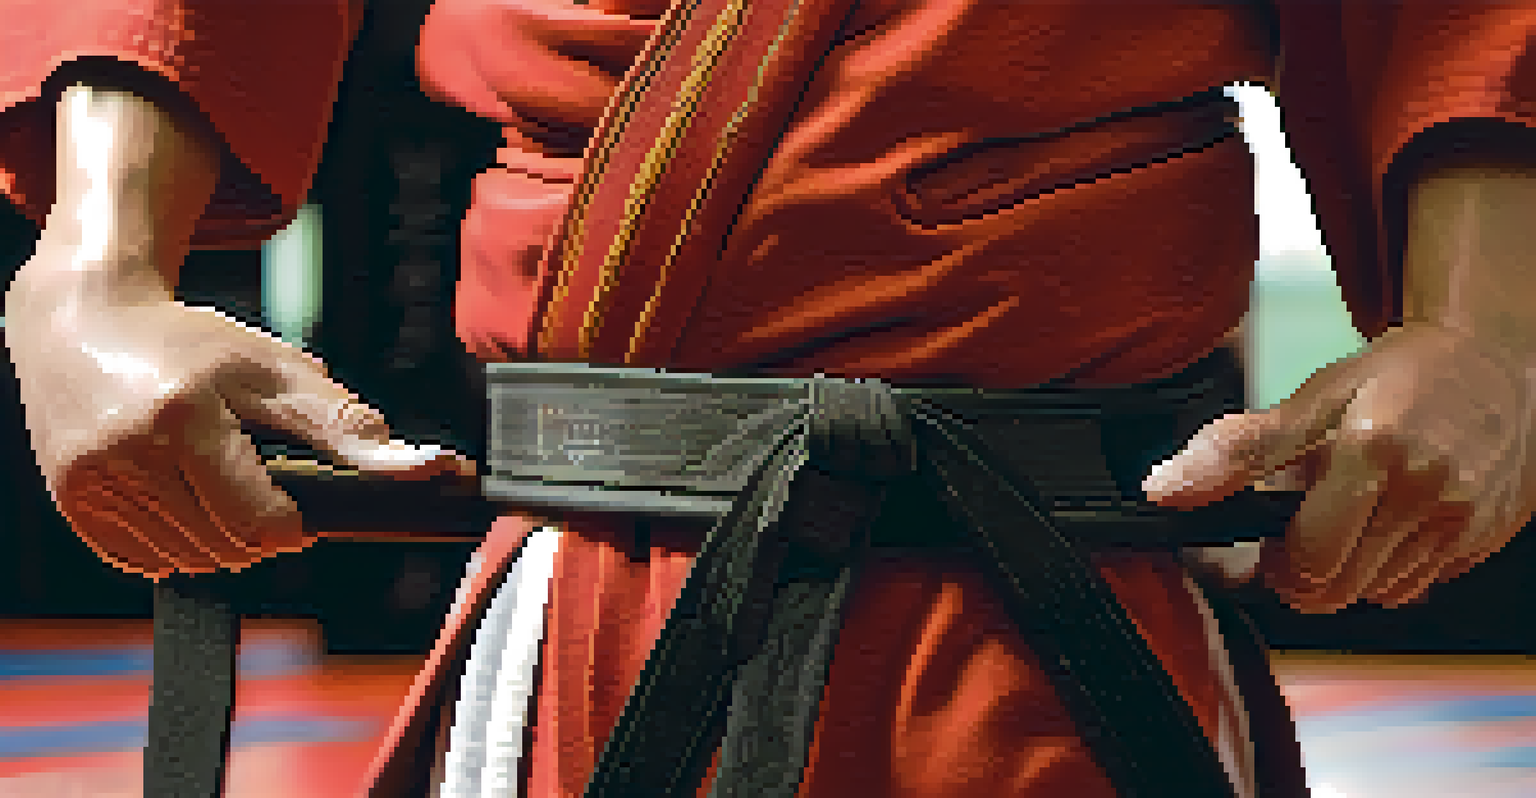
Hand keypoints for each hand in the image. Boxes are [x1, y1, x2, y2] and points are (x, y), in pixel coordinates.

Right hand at [5, 257, 473, 579]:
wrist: (81, 323)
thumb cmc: (190, 344)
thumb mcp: (274, 369)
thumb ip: (342, 424)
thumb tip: (419, 465)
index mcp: (182, 417)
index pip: (261, 524)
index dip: (294, 524)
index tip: (298, 502)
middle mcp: (126, 453)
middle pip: (227, 550)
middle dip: (259, 530)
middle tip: (257, 482)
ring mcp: (89, 483)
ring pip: (187, 562)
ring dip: (219, 540)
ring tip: (217, 482)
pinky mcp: (69, 503)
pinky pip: (144, 560)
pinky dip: (175, 543)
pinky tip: (178, 495)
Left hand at [1143, 322, 1535, 612]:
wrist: (1497, 359)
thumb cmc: (1398, 377)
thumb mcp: (1311, 397)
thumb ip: (1239, 449)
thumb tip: (1163, 489)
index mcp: (1374, 452)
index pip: (1306, 560)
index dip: (1273, 560)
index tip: (1266, 539)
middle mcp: (1427, 492)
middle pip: (1338, 591)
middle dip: (1305, 574)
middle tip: (1300, 532)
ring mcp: (1463, 520)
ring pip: (1378, 594)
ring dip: (1349, 570)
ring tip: (1349, 515)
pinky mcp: (1485, 538)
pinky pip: (1420, 584)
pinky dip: (1391, 567)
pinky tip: (1388, 522)